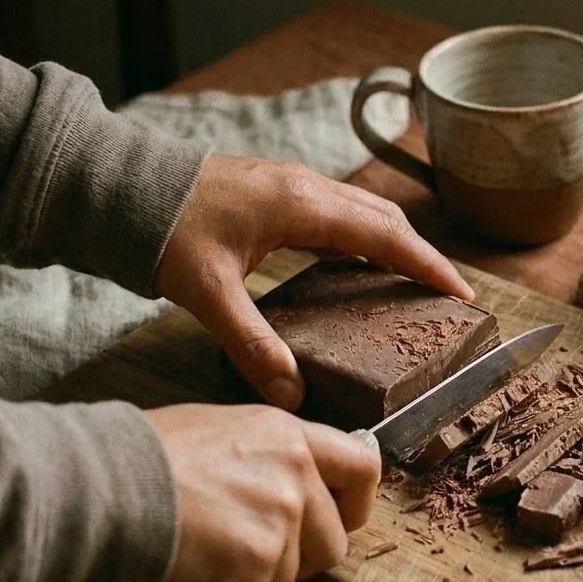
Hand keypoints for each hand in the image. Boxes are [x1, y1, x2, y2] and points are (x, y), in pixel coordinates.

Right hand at [146, 403, 381, 581]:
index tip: (337, 524)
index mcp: (287, 433)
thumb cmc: (142, 455)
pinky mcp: (255, 560)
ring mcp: (280, 515)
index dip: (355, 507)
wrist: (101, 483)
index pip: (363, 467)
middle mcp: (295, 470)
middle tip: (251, 565)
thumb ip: (263, 455)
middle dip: (294, 566)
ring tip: (207, 578)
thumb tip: (281, 487)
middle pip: (331, 544)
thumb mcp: (218, 429)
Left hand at [156, 155, 473, 408]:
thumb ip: (251, 344)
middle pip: (384, 218)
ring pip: (363, 212)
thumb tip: (289, 395)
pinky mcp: (277, 193)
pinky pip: (338, 215)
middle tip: (448, 295)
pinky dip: (362, 240)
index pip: (385, 235)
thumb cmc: (163, 229)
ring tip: (413, 284)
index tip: (461, 293)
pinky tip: (358, 270)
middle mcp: (306, 187)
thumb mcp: (208, 292)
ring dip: (394, 244)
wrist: (121, 186)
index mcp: (301, 204)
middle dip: (421, 255)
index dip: (427, 264)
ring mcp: (292, 186)